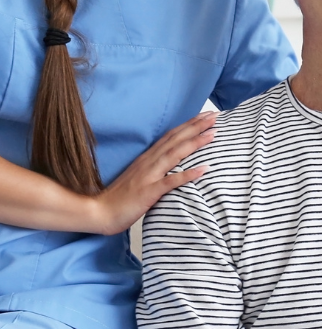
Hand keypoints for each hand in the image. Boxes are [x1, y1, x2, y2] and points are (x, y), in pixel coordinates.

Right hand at [93, 111, 218, 233]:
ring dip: (194, 143)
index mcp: (148, 158)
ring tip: (213, 133)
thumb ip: (156, 168)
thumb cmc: (122, 197)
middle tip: (215, 115)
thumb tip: (175, 163)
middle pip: (175, 140)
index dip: (189, 125)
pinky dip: (187, 174)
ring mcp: (148, 176)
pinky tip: (204, 169)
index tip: (206, 115)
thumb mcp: (141, 177)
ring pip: (174, 154)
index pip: (171, 136)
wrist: (100, 212)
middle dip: (196, 126)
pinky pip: (170, 182)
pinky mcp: (148, 191)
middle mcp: (149, 162)